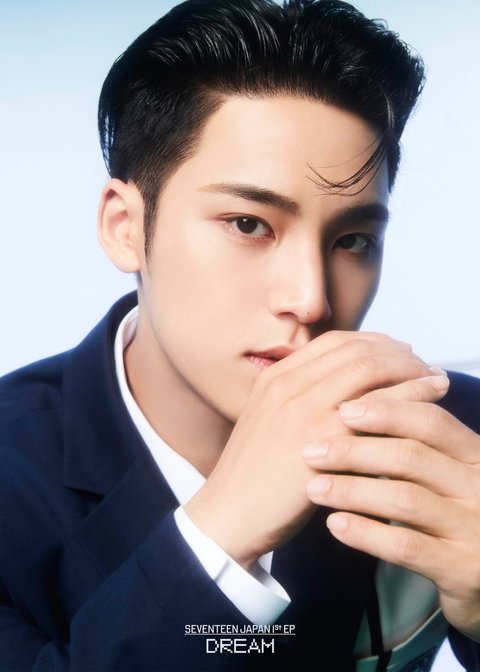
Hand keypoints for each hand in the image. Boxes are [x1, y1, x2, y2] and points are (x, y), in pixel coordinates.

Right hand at [185, 331, 443, 568]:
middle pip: (356, 350)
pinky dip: (409, 400)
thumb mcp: (268, 422)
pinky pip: (376, 409)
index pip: (336, 342)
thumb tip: (344, 391)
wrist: (229, 514)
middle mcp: (288, 384)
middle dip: (398, 353)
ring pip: (369, 371)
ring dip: (411, 371)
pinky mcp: (319, 441)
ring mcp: (302, 409)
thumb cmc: (254, 475)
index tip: (400, 352)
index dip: (375, 342)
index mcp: (276, 376)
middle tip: (424, 365)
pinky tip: (429, 407)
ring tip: (436, 379)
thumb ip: (298, 400)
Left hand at [304, 388, 479, 641]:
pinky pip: (406, 546)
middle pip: (411, 457)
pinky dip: (366, 533)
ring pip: (405, 499)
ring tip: (314, 487)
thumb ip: (419, 444)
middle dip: (355, 450)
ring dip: (352, 490)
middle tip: (312, 450)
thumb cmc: (459, 512)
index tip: (343, 410)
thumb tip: (357, 405)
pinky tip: (335, 525)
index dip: (386, 412)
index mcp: (476, 456)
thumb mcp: (451, 473)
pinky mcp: (462, 569)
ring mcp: (474, 530)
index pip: (431, 422)